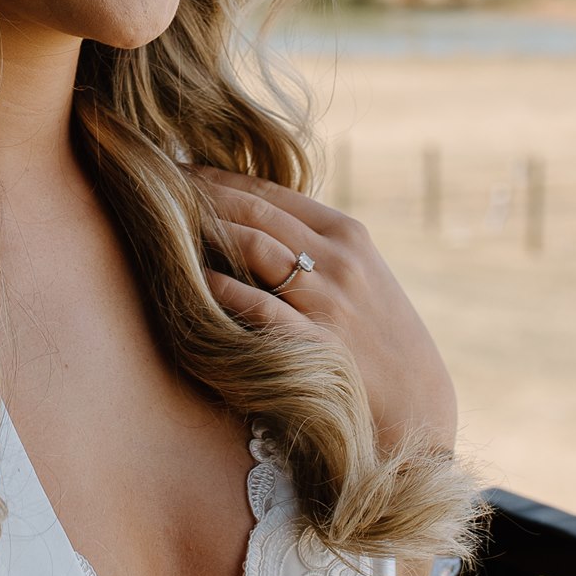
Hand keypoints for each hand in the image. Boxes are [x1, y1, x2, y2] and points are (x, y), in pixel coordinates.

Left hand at [190, 166, 457, 458]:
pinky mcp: (316, 344)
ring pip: (255, 246)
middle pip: (255, 212)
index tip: (180, 169)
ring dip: (207, 230)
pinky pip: (258, 307)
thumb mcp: (361, 276)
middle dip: (202, 195)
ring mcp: (327, 301)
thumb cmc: (380, 339)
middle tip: (157, 185)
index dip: (220, 178)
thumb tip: (254, 218)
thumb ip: (316, 246)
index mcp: (348, 234)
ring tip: (165, 222)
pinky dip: (223, 288)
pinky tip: (193, 279)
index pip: (272, 192)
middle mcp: (338, 260)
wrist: (418, 406)